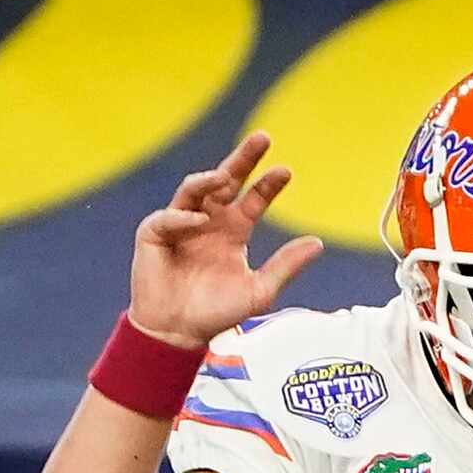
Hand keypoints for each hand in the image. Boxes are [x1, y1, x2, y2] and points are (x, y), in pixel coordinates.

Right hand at [129, 131, 325, 350]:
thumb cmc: (216, 314)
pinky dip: (182, 218)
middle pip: (227, 180)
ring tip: (224, 177)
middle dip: (243, 158)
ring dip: (208, 180)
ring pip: (194, 190)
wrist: (177, 334)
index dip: (268, 184)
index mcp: (234, 230)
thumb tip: (318, 243)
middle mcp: (209, 221)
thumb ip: (285, 267)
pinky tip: (198, 222)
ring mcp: (181, 224)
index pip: (254, 198)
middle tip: (262, 138)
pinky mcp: (154, 234)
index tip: (285, 172)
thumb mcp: (258, 291)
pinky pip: (168, 218)